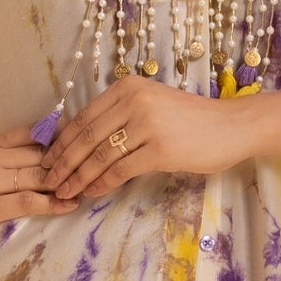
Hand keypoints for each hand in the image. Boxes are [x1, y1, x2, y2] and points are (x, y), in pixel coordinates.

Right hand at [0, 125, 78, 255]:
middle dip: (70, 162)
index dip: (61, 135)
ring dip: (66, 182)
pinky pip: (27, 201)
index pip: (31, 133)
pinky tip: (70, 205)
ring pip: (37, 176)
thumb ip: (7, 158)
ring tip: (90, 186)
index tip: (85, 139)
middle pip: (40, 155)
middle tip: (96, 167)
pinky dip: (52, 203)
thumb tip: (48, 154)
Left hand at [38, 76, 254, 199]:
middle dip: (63, 161)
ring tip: (65, 192)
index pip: (84, 117)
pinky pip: (120, 169)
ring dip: (78, 177)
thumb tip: (85, 139)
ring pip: (100, 155)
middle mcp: (134, 101)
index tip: (48, 159)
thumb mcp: (152, 105)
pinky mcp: (159, 150)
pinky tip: (92, 192)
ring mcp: (147, 124)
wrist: (232, 126)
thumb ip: (122, 115)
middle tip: (49, 179)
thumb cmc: (193, 120)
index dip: (62, 141)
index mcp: (127, 87)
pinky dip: (102, 183)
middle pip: (86, 136)